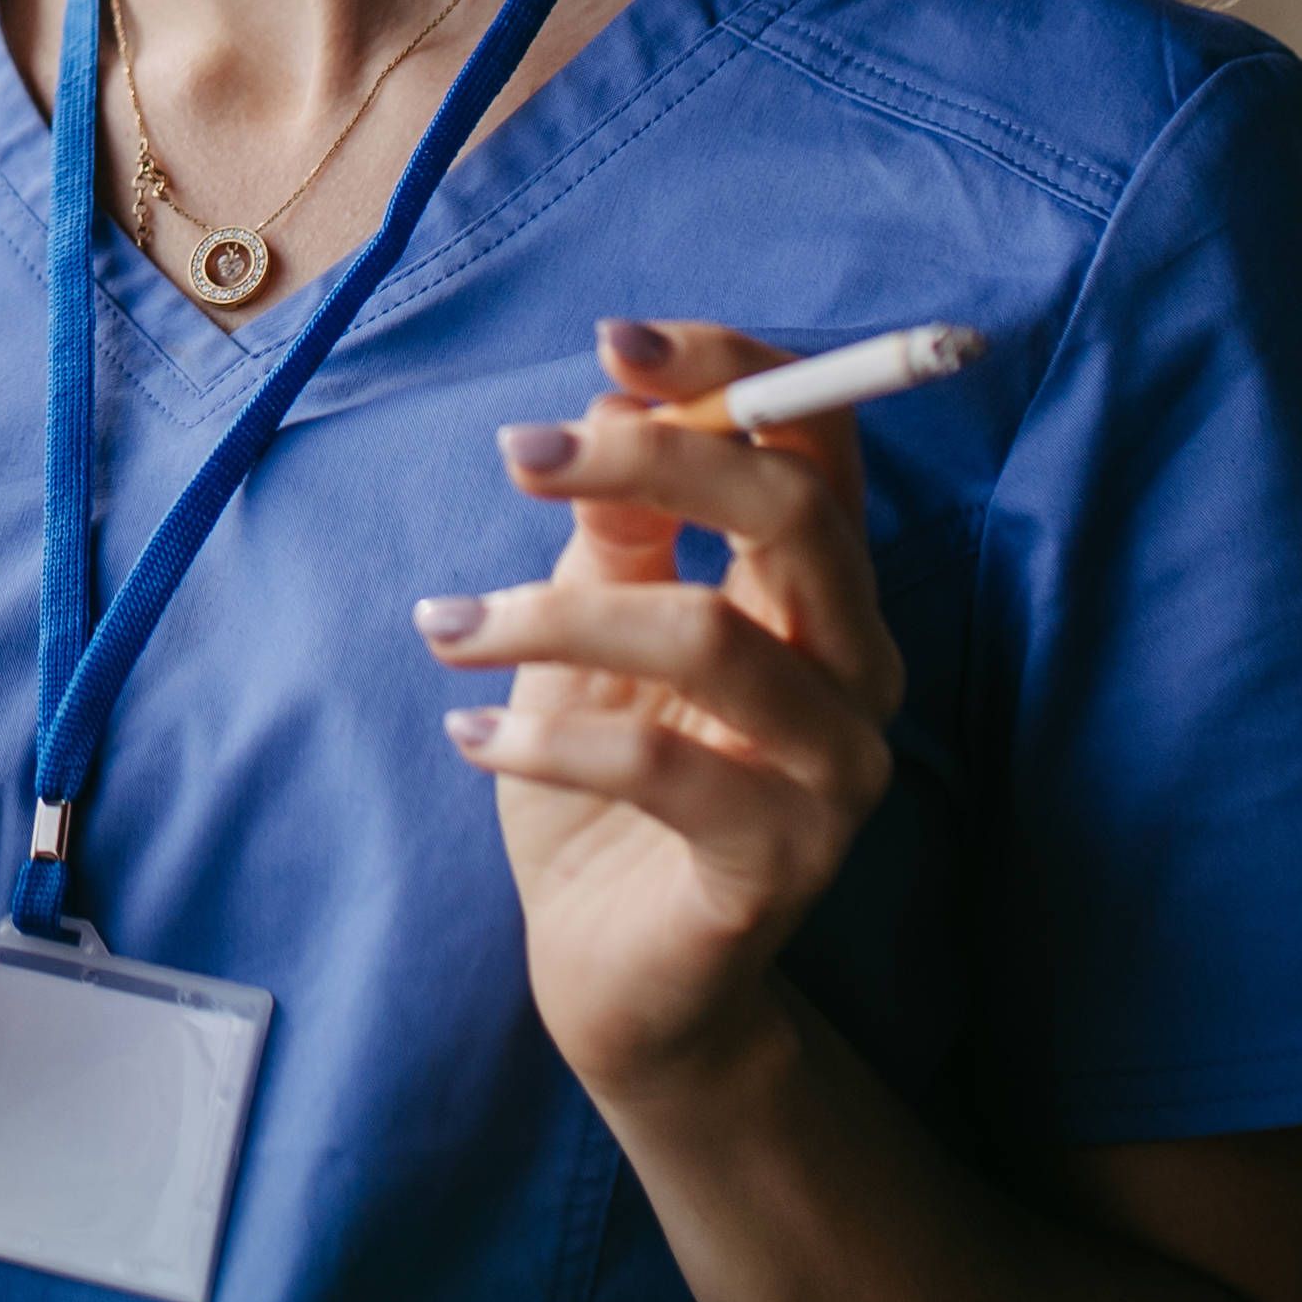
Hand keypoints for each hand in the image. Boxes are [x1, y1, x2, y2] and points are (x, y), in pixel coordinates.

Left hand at [415, 317, 905, 1100]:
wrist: (611, 963)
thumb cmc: (605, 768)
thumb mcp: (589, 620)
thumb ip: (615, 520)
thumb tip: (604, 398)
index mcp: (817, 590)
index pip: (819, 443)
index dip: (731, 370)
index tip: (612, 338)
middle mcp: (856, 668)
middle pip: (793, 513)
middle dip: (650, 457)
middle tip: (516, 453)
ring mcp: (836, 770)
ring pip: (712, 639)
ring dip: (551, 613)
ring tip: (446, 631)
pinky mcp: (785, 863)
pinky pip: (666, 770)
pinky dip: (547, 739)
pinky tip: (471, 738)